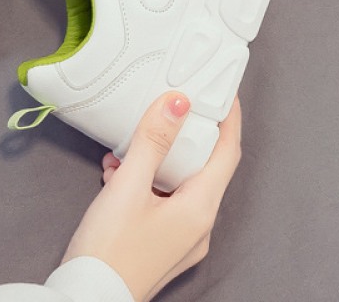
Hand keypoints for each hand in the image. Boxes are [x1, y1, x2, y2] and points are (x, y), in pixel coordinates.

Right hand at [62, 92, 241, 301]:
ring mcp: (183, 240)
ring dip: (160, 159)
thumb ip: (153, 140)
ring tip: (132, 142)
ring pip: (181, 184)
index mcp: (201, 209)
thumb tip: (178, 102)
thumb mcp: (128, 185)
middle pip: (206, 166)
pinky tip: (117, 174)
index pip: (228, 152)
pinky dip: (148, 183)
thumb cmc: (109, 250)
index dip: (229, 118)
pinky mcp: (163, 247)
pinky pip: (165, 203)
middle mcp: (200, 226)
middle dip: (189, 134)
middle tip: (176, 105)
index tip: (223, 89)